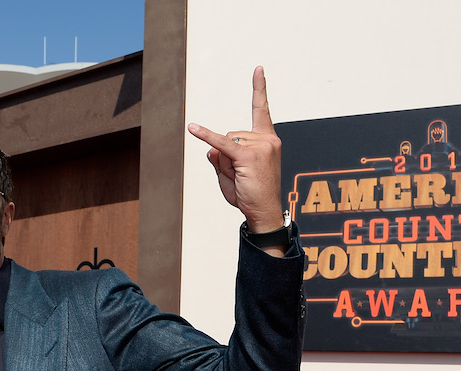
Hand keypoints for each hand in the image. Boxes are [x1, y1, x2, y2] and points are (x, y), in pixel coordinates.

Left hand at [187, 66, 285, 232]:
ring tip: (240, 179)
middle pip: (231, 135)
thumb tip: (211, 147)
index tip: (258, 69)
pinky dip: (205, 137)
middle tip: (241, 176)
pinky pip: (221, 145)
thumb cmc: (251, 194)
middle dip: (227, 156)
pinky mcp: (248, 157)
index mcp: (268, 139)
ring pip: (225, 144)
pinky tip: (192, 128)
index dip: (259, 89)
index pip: (261, 110)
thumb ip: (221, 157)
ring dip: (225, 163)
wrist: (263, 212)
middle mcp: (267, 139)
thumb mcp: (233, 172)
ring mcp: (260, 146)